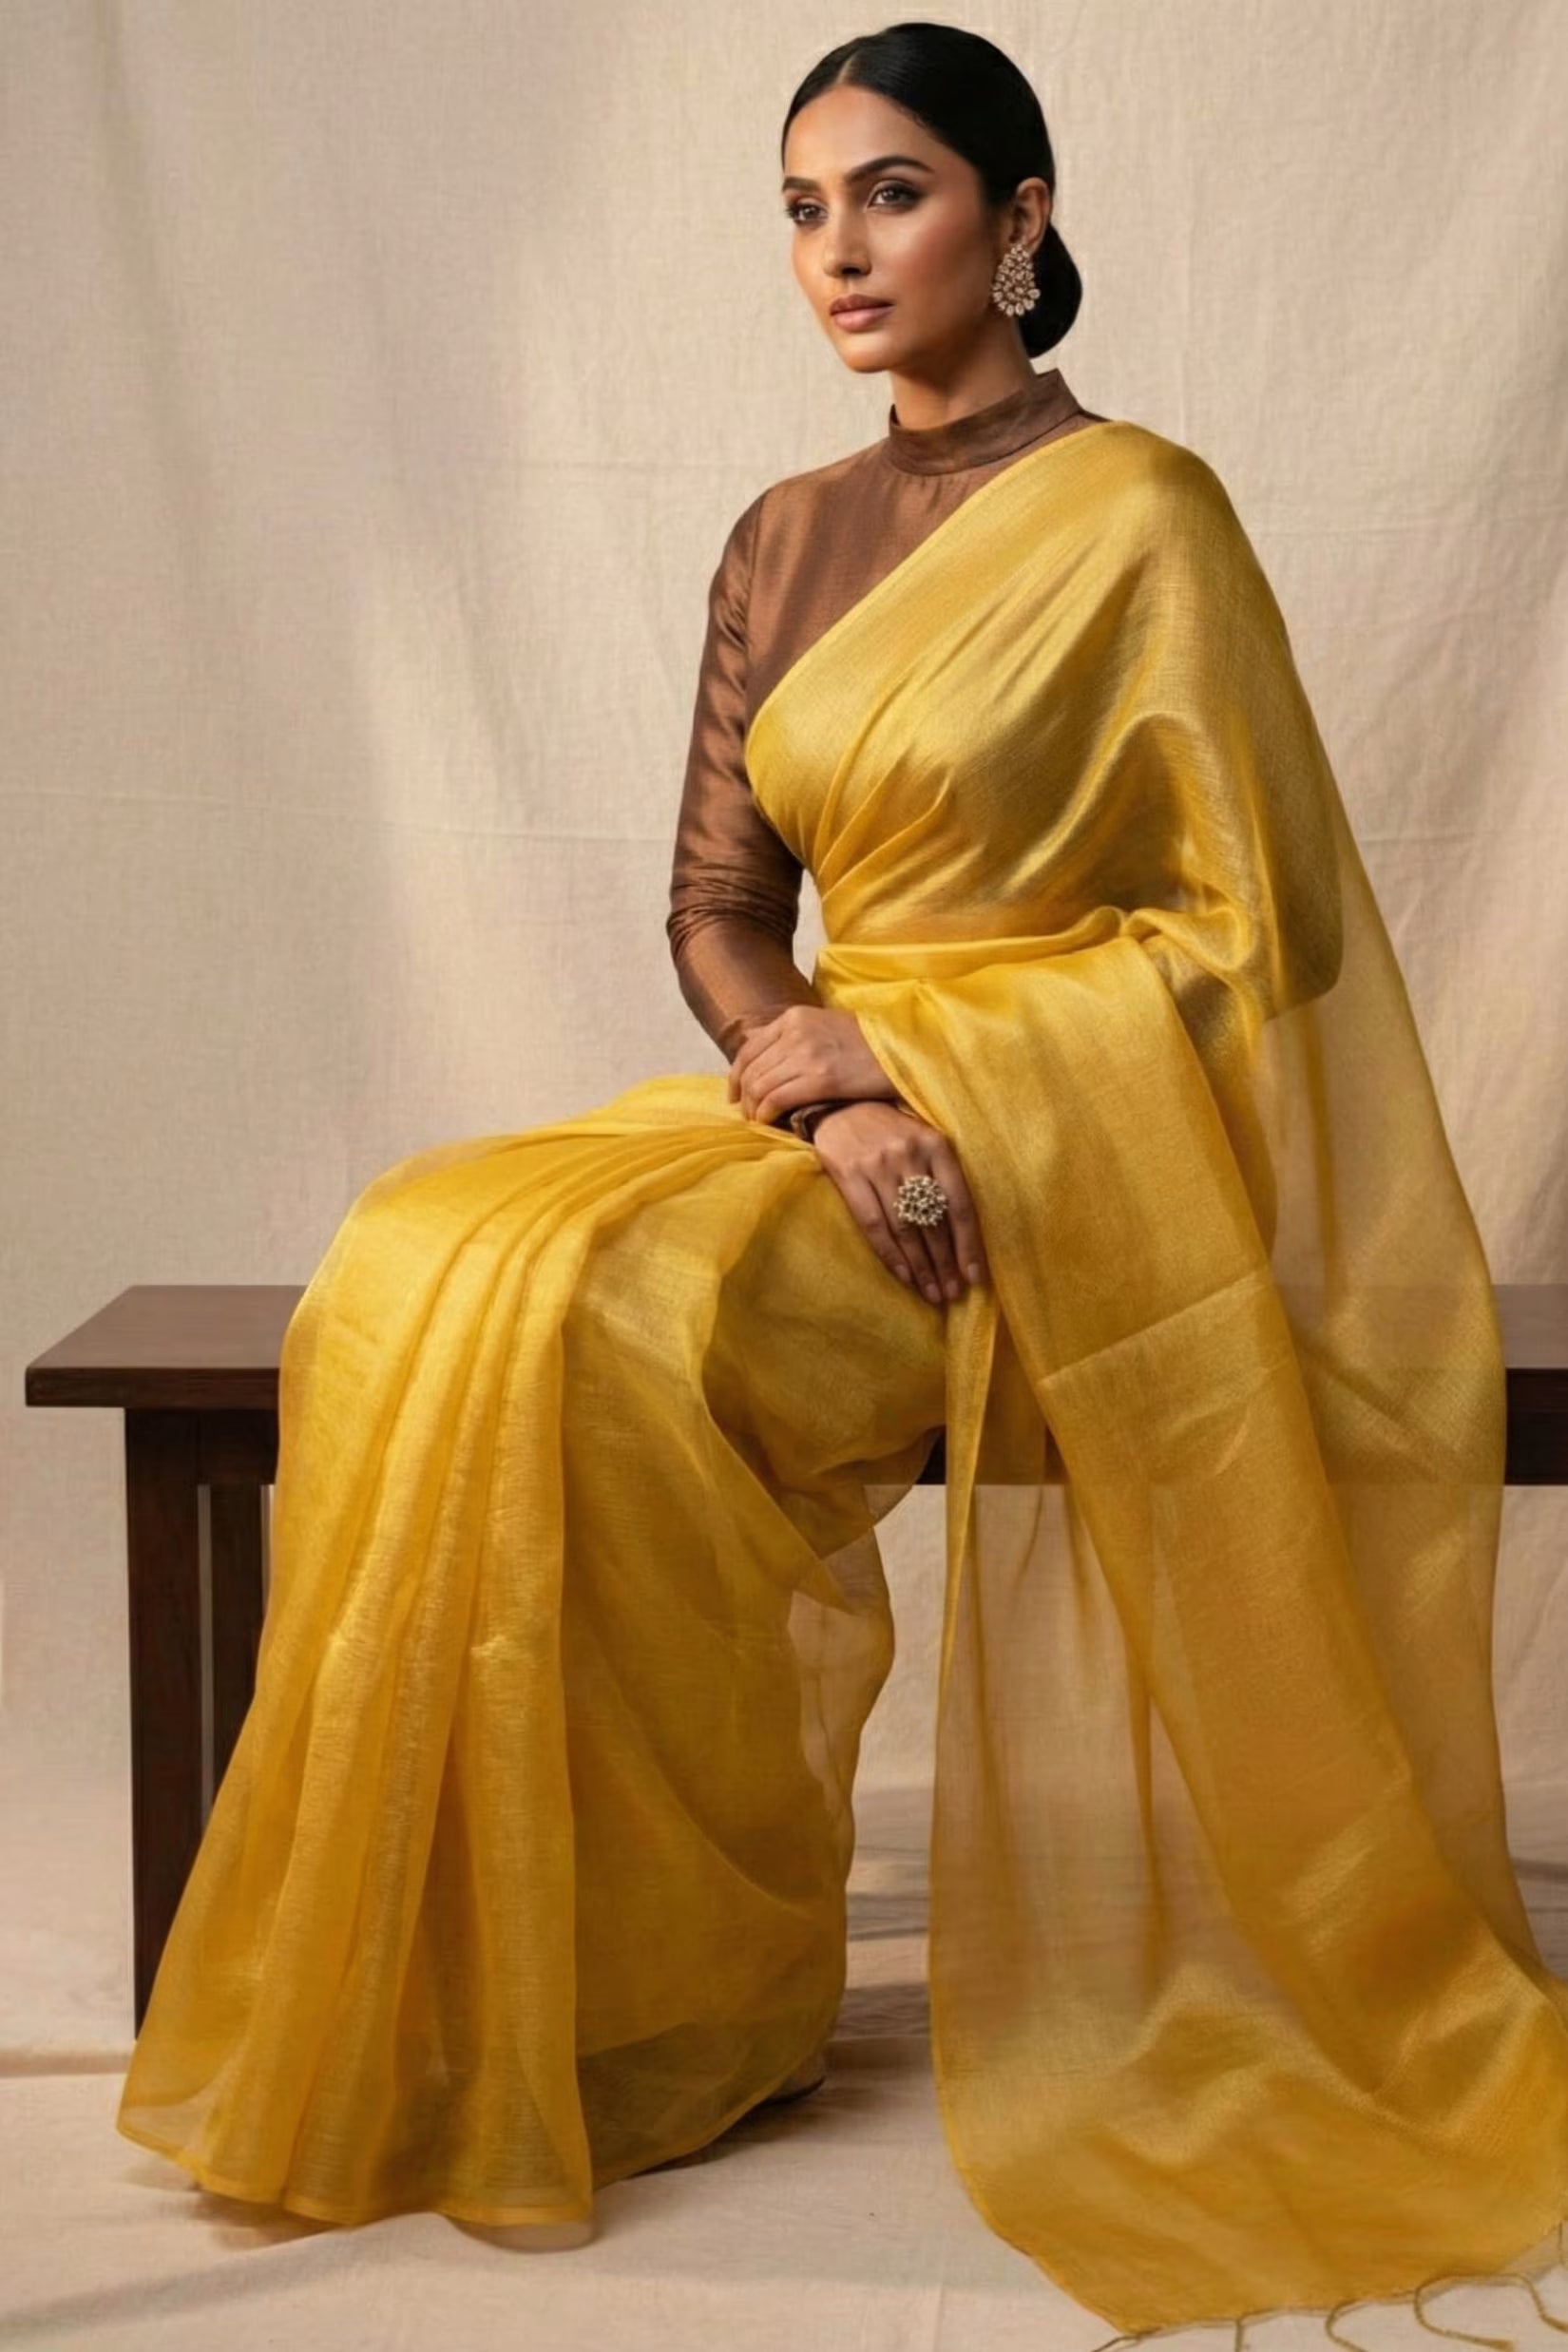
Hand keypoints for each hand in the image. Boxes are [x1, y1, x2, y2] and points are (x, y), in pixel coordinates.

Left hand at [727, 1005, 900, 1125]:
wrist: (902, 1050)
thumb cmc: (867, 1044)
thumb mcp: (825, 1026)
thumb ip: (793, 1035)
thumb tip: (760, 1050)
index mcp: (795, 1017)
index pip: (749, 1047)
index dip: (736, 1075)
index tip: (736, 1096)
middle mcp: (796, 1032)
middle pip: (752, 1069)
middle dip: (745, 1097)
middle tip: (749, 1115)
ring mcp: (807, 1054)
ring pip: (761, 1086)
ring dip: (755, 1109)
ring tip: (760, 1122)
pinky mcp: (821, 1078)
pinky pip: (777, 1098)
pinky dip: (767, 1113)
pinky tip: (769, 1122)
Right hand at [807, 1100, 988, 1303]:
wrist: (840, 1105)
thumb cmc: (890, 1130)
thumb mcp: (924, 1139)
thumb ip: (943, 1175)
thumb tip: (962, 1234)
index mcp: (937, 1145)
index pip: (960, 1205)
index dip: (968, 1245)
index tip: (974, 1277)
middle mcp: (910, 1154)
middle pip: (933, 1222)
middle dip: (945, 1264)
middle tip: (952, 1293)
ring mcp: (879, 1165)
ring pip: (905, 1228)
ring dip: (921, 1266)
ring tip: (932, 1292)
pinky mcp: (850, 1174)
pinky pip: (874, 1225)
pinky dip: (890, 1255)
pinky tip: (903, 1275)